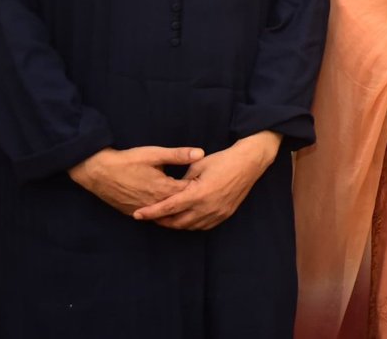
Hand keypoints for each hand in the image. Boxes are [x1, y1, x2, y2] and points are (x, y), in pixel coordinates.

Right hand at [68, 144, 204, 215]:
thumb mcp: (155, 154)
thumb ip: (178, 155)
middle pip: (179, 208)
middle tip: (208, 203)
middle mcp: (154, 203)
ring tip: (193, 212)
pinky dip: (163, 217)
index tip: (214, 188)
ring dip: (178, 214)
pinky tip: (171, 216)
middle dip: (192, 205)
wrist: (98, 172)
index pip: (188, 194)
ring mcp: (143, 210)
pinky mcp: (133, 212)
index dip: (200, 190)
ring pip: (166, 217)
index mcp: (163, 188)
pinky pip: (152, 218)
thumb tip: (200, 153)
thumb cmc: (128, 160)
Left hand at [132, 131, 279, 230]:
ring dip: (175, 224)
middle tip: (150, 217)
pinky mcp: (224, 215)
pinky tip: (185, 218)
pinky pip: (203, 226)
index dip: (151, 212)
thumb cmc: (222, 160)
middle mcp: (207, 207)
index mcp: (198, 193)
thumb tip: (170, 190)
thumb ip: (182, 181)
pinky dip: (191, 224)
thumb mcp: (197, 165)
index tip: (137, 215)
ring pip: (189, 227)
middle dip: (161, 221)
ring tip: (166, 218)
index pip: (168, 208)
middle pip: (176, 222)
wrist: (249, 162)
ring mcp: (217, 213)